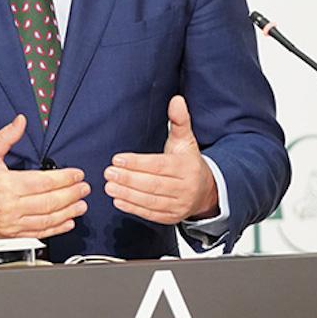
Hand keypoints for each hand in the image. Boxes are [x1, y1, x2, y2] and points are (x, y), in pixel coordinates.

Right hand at [0, 114, 89, 237]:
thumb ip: (6, 137)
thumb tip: (21, 121)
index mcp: (6, 186)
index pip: (45, 182)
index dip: (65, 178)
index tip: (77, 174)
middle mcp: (11, 207)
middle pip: (51, 202)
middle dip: (72, 194)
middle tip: (85, 188)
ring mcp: (11, 224)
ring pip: (48, 220)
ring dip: (69, 212)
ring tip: (81, 204)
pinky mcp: (10, 235)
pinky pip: (39, 233)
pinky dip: (56, 229)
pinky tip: (67, 222)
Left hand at [104, 95, 218, 224]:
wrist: (207, 191)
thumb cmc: (189, 162)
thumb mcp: (186, 140)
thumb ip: (179, 120)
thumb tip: (176, 100)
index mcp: (186, 167)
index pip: (159, 165)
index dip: (138, 163)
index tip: (117, 159)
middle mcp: (185, 188)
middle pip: (154, 185)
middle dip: (129, 179)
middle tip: (108, 173)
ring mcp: (179, 205)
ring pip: (151, 201)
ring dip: (128, 194)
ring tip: (109, 187)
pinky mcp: (172, 217)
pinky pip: (151, 214)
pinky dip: (134, 208)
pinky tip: (118, 200)